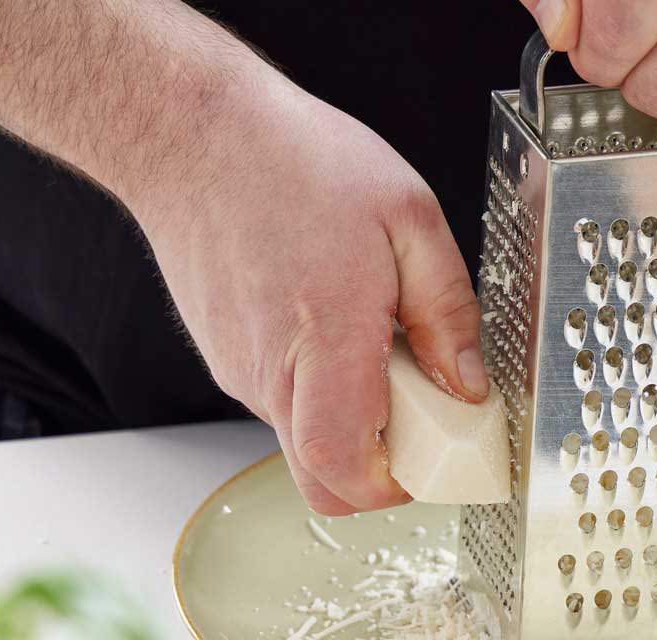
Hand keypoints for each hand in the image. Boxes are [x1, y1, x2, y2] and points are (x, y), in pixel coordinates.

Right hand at [130, 71, 486, 514]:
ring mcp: (241, 372)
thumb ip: (447, 311)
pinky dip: (322, 395)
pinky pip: (284, 405)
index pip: (343, 466)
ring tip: (376, 352)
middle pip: (322, 479)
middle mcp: (272, 372)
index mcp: (325, 339)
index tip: (431, 464)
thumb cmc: (293, 161)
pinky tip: (336, 334)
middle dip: (379, 473)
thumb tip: (466, 384)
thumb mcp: (408, 218)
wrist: (190, 133)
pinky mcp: (228, 362)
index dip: (390, 488)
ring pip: (304, 444)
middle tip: (417, 419)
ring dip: (353, 426)